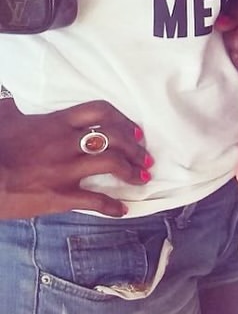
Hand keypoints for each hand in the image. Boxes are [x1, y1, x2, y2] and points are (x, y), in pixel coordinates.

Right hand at [0, 96, 151, 218]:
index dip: (123, 120)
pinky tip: (121, 210)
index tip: (135, 130)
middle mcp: (67, 143)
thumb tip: (13, 103)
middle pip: (115, 138)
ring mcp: (65, 170)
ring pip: (112, 164)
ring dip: (132, 171)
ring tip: (142, 178)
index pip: (101, 112)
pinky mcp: (59, 196)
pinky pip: (93, 200)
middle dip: (136, 148)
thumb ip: (15, 111)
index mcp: (56, 123)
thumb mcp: (4, 119)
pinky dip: (111, 206)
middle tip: (147, 157)